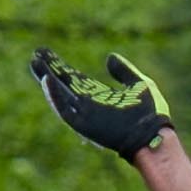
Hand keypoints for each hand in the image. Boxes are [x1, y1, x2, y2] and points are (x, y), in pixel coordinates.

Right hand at [29, 49, 171, 160]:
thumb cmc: (151, 115)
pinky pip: (65, 112)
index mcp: (100, 95)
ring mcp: (86, 115)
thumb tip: (110, 57)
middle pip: (63, 84)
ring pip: (60, 95)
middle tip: (35, 54)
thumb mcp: (139, 84)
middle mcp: (89, 104)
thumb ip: (124, 71)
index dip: (61, 66)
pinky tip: (47, 81)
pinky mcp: (85, 125)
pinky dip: (55, 98)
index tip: (46, 52)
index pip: (75, 78)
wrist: (154, 138)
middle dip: (49, 69)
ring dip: (47, 80)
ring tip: (35, 64)